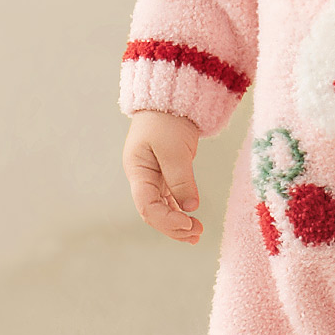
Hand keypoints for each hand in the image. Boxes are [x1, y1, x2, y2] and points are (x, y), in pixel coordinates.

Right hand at [124, 110, 202, 242]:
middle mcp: (142, 178)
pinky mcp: (165, 175)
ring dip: (178, 224)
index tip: (189, 223)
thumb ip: (181, 179)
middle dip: (174, 227)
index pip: (147, 206)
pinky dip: (180, 212)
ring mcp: (152, 178)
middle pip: (153, 213)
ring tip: (197, 234)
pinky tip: (192, 222)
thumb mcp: (174, 148)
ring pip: (162, 209)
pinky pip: (170, 200)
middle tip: (197, 233)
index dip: (167, 220)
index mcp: (138, 171)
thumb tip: (190, 207)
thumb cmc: (166, 119)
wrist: (170, 100)